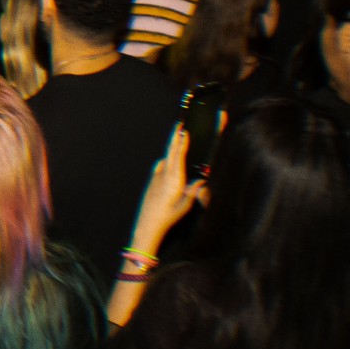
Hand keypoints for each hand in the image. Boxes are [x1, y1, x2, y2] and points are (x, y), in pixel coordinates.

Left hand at [130, 125, 208, 250]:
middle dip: (175, 138)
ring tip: (178, 137)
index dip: (181, 143)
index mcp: (174, 180)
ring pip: (166, 158)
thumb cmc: (168, 216)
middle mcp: (164, 175)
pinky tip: (168, 160)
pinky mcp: (152, 180)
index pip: (178, 157)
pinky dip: (167, 160)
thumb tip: (201, 180)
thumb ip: (193, 191)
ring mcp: (156, 177)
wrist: (147, 224)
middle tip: (179, 124)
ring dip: (172, 148)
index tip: (184, 131)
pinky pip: (161, 166)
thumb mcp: (185, 205)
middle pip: (170, 152)